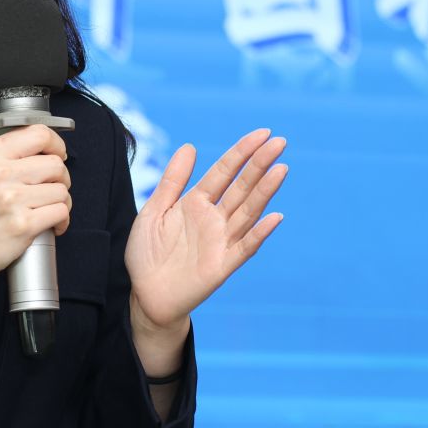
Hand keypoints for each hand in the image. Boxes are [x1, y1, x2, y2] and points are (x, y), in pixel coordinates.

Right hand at [0, 123, 70, 284]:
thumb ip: (8, 157)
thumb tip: (48, 151)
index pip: (39, 134)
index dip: (57, 145)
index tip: (58, 155)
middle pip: (56, 164)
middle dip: (61, 179)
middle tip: (50, 191)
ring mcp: (11, 199)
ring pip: (61, 190)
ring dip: (62, 202)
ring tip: (47, 210)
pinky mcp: (23, 225)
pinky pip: (61, 212)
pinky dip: (62, 221)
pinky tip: (52, 225)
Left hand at [127, 128, 287, 330]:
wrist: (145, 295)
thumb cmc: (147, 254)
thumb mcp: (154, 211)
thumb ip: (172, 181)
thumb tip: (190, 146)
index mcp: (196, 202)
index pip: (224, 171)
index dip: (242, 152)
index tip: (262, 133)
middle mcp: (214, 219)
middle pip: (241, 187)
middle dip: (259, 164)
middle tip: (280, 142)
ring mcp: (221, 241)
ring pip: (247, 212)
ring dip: (264, 192)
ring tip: (281, 169)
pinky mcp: (222, 266)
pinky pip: (244, 247)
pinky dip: (259, 233)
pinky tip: (274, 217)